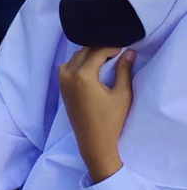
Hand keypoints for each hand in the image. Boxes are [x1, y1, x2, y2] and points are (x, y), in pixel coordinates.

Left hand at [59, 46, 134, 182]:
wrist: (93, 141)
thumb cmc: (110, 120)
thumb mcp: (122, 94)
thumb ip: (124, 70)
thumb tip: (129, 52)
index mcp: (82, 75)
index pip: (97, 52)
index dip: (111, 48)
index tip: (123, 49)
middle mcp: (68, 75)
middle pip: (84, 52)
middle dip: (99, 50)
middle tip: (116, 54)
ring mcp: (62, 81)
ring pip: (74, 57)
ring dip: (88, 55)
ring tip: (106, 61)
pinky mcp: (61, 87)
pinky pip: (67, 66)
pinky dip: (78, 63)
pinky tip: (91, 70)